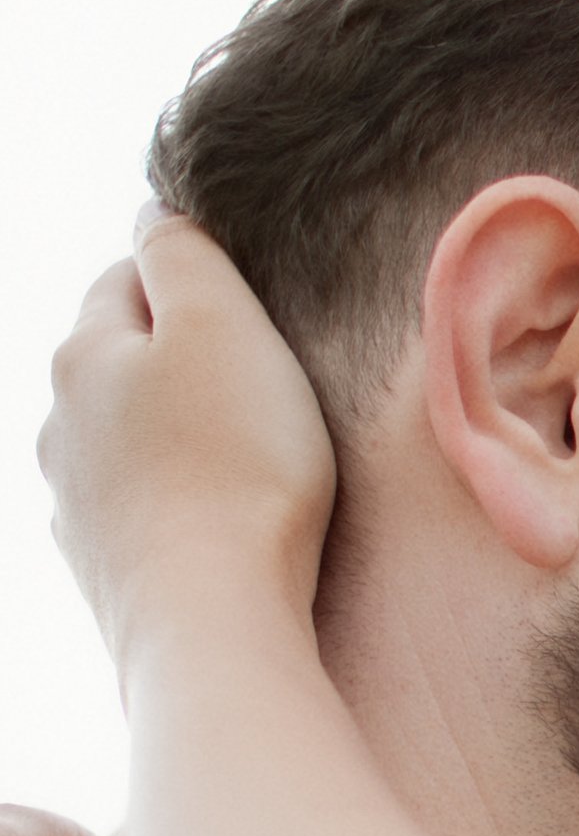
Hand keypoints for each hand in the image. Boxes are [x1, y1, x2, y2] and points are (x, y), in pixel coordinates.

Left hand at [40, 216, 335, 678]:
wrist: (213, 624)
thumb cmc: (234, 469)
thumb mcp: (222, 325)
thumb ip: (184, 253)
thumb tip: (155, 211)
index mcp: (81, 353)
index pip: (131, 277)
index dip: (196, 282)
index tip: (255, 312)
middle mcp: (58, 425)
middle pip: (123, 363)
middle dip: (183, 363)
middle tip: (262, 386)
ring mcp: (75, 504)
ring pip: (128, 440)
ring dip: (178, 439)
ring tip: (247, 462)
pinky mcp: (104, 571)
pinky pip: (142, 510)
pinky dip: (178, 504)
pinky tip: (222, 525)